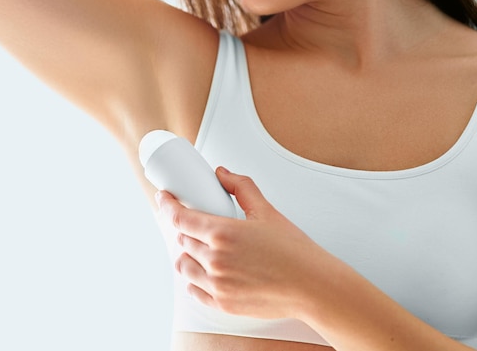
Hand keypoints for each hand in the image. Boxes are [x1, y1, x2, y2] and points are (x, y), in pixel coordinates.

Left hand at [156, 167, 339, 319]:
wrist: (313, 287)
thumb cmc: (294, 252)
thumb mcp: (266, 211)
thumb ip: (241, 187)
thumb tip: (222, 174)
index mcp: (223, 233)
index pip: (180, 217)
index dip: (168, 205)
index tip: (164, 198)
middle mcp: (215, 260)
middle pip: (182, 239)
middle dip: (187, 229)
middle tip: (198, 224)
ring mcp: (216, 284)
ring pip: (184, 265)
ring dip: (188, 254)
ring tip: (202, 248)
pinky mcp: (222, 303)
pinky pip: (193, 289)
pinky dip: (195, 278)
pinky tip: (205, 271)